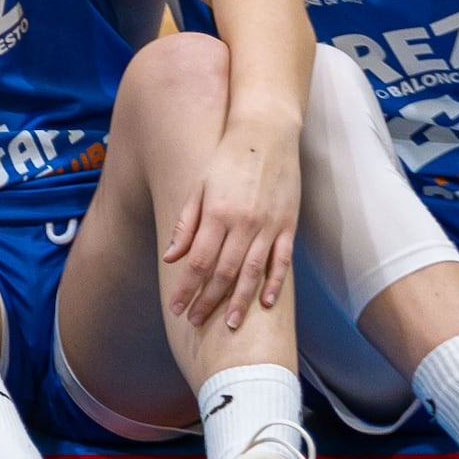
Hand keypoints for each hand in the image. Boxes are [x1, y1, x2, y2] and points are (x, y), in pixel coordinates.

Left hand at [160, 117, 298, 330]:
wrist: (266, 133)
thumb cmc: (227, 158)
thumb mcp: (198, 185)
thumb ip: (186, 222)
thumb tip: (170, 256)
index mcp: (216, 212)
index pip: (198, 261)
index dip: (187, 288)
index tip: (177, 307)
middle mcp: (242, 223)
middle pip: (223, 272)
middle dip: (207, 301)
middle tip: (196, 324)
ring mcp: (269, 226)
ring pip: (252, 273)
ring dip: (239, 302)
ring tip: (229, 325)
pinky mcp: (288, 225)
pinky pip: (282, 262)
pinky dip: (275, 285)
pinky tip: (266, 304)